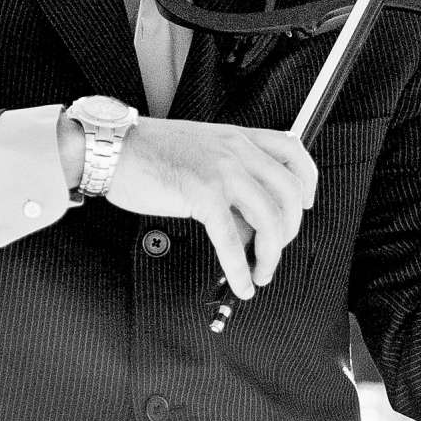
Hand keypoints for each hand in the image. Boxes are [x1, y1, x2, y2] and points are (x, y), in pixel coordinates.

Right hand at [105, 118, 317, 300]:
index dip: (307, 181)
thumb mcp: (201, 152)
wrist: (113, 148)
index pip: (293, 151)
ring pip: (269, 219)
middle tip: (275, 251)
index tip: (306, 204)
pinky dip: (241, 269)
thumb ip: (229, 180)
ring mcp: (222, 171)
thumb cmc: (148, 152)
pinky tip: (241, 283)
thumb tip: (248, 224)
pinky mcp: (202, 194)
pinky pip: (233, 241)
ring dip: (271, 255)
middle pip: (289, 193)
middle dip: (290, 231)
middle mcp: (236, 150)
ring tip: (260, 273)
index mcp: (237, 137)